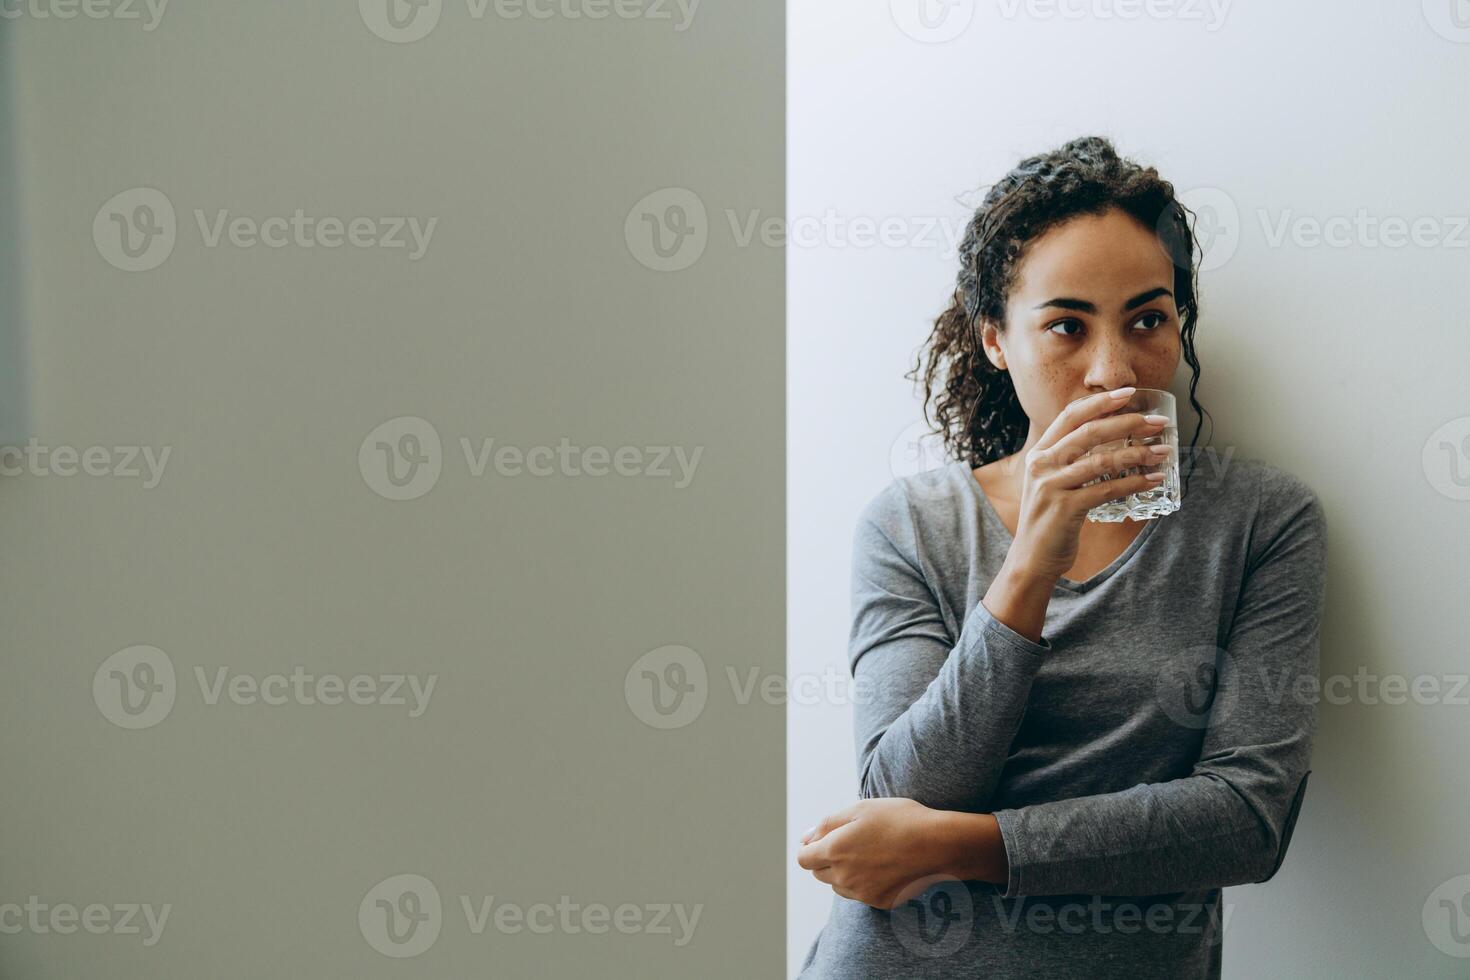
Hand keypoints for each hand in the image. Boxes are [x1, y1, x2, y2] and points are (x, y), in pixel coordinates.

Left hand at [795, 798, 953, 909]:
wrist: (938, 845)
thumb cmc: (899, 820)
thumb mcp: (859, 809)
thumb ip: (827, 824)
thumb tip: (806, 837)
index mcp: (835, 851)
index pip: (804, 859)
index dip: (809, 848)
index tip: (821, 840)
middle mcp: (844, 877)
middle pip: (819, 873)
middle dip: (826, 859)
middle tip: (850, 842)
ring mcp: (862, 893)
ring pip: (839, 886)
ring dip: (844, 873)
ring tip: (869, 854)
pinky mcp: (879, 902)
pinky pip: (861, 894)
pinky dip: (865, 883)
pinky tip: (883, 866)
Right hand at [1011, 387, 1167, 580]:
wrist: (1032, 558)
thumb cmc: (1050, 519)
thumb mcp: (1052, 482)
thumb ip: (1070, 459)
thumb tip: (1109, 437)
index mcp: (1039, 453)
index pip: (1070, 416)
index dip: (1100, 402)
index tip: (1129, 393)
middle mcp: (1042, 465)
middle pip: (1089, 432)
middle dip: (1127, 423)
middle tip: (1157, 422)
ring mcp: (1052, 486)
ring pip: (1101, 461)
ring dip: (1138, 454)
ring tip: (1163, 452)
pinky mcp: (1065, 508)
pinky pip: (1106, 490)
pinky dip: (1133, 483)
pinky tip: (1152, 480)